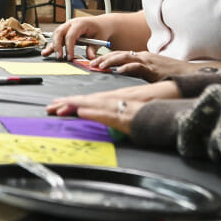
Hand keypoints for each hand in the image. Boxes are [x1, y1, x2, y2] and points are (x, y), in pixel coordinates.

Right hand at [41, 16, 110, 60]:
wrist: (100, 24)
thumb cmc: (100, 31)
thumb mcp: (100, 39)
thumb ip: (93, 48)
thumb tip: (90, 57)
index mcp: (80, 23)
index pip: (71, 35)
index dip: (69, 47)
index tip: (69, 58)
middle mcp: (71, 23)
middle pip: (60, 33)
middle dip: (57, 45)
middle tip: (59, 56)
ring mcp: (67, 26)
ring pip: (56, 34)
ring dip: (52, 45)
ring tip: (46, 54)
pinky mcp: (65, 31)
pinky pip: (57, 37)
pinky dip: (52, 45)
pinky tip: (46, 52)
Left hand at [45, 80, 179, 133]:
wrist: (172, 100)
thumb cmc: (155, 106)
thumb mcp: (133, 112)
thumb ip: (121, 115)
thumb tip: (109, 120)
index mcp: (115, 99)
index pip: (89, 101)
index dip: (72, 103)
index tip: (57, 106)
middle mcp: (115, 99)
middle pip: (86, 101)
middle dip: (67, 104)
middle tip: (49, 107)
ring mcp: (119, 105)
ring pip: (92, 104)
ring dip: (75, 105)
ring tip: (59, 107)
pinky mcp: (125, 113)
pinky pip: (107, 113)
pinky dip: (94, 112)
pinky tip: (82, 111)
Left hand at [91, 50, 200, 81]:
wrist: (190, 73)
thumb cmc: (172, 74)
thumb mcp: (151, 73)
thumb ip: (138, 73)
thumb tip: (124, 77)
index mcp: (141, 58)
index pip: (120, 55)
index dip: (106, 59)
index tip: (95, 64)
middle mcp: (143, 57)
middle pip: (118, 54)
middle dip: (103, 59)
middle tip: (91, 64)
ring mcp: (148, 61)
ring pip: (125, 57)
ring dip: (110, 61)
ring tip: (100, 66)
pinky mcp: (154, 68)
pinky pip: (138, 66)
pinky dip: (128, 67)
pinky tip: (119, 71)